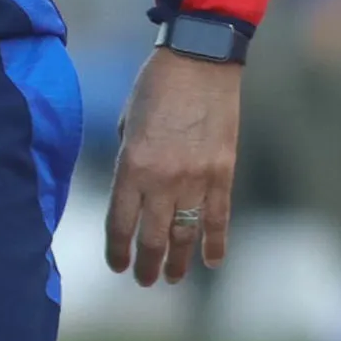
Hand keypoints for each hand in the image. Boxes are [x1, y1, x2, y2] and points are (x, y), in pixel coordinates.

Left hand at [103, 48, 243, 286]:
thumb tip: (131, 190)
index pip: (120, 224)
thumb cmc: (156, 86)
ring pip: (185, 236)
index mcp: (131, 167)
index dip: (117, 251)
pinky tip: (211, 262)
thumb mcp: (126, 123)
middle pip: (152, 239)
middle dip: (146, 265)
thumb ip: (128, 161)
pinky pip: (218, 219)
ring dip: (177, 262)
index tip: (117, 265)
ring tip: (171, 278)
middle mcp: (162, 180)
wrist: (201, 60)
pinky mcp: (223, 174)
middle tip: (143, 280)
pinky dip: (215, 243)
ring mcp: (196, 180)